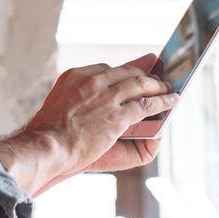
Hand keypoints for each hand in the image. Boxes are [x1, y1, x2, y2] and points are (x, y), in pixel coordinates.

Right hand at [24, 54, 176, 174]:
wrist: (45, 148)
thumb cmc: (51, 134)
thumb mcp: (63, 103)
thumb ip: (84, 95)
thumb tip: (107, 95)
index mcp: (76, 76)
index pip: (107, 69)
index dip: (125, 72)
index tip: (135, 72)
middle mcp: (92, 80)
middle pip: (128, 72)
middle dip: (146, 75)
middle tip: (159, 77)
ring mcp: (106, 97)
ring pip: (141, 85)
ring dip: (159, 86)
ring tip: (169, 89)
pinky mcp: (117, 116)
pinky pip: (146, 104)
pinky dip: (163, 102)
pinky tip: (172, 101)